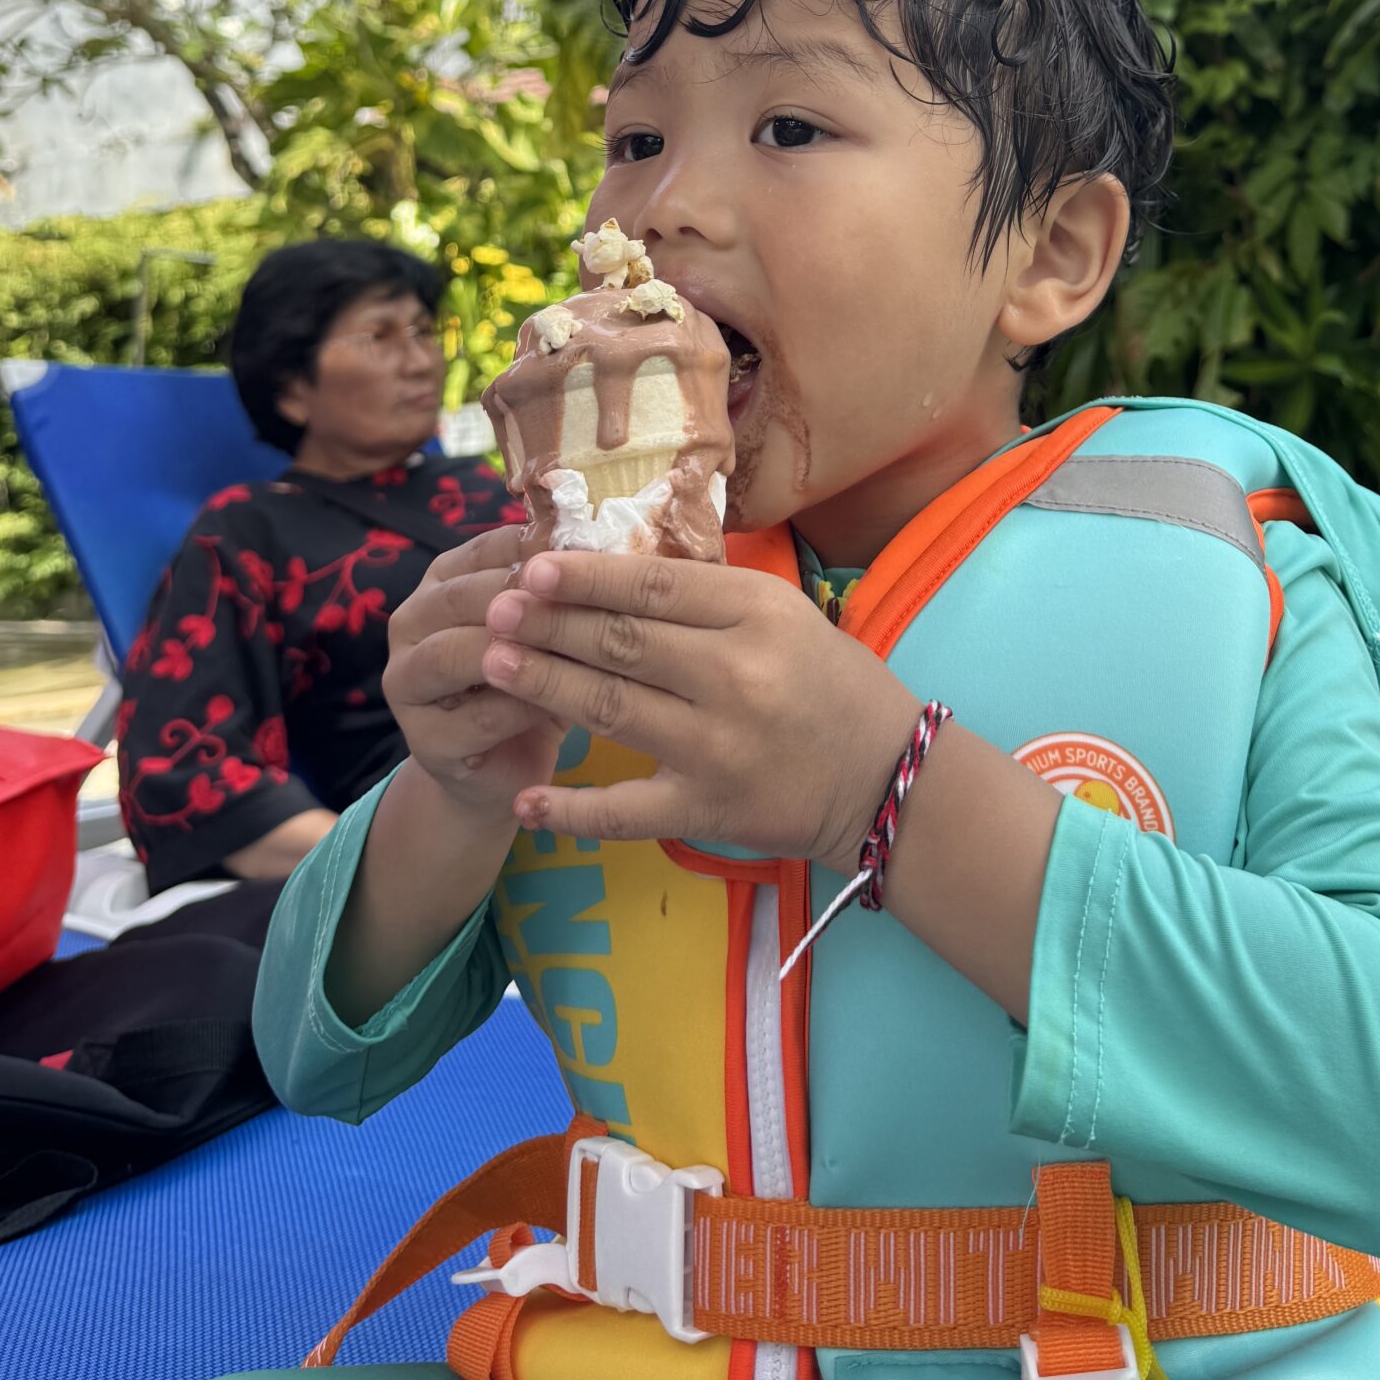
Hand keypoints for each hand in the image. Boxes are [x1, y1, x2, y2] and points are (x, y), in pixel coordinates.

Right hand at [382, 525, 569, 822]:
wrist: (508, 760)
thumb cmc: (539, 673)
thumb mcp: (552, 620)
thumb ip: (561, 583)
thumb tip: (607, 535)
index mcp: (444, 579)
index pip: (487, 548)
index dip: (541, 550)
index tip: (595, 555)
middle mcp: (412, 622)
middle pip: (462, 597)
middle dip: (524, 597)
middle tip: (584, 600)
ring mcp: (407, 683)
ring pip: (453, 655)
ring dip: (516, 651)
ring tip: (574, 651)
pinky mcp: (425, 739)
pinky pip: (475, 718)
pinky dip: (523, 707)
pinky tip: (567, 703)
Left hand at [482, 550, 921, 869]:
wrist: (887, 776)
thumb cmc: (830, 683)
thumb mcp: (783, 615)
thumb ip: (708, 597)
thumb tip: (613, 572)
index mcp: (758, 614)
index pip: (653, 587)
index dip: (585, 577)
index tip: (532, 567)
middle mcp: (735, 677)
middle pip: (620, 643)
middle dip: (547, 624)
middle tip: (493, 609)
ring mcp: (717, 748)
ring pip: (608, 709)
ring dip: (543, 685)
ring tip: (492, 664)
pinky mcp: (706, 810)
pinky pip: (624, 812)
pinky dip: (570, 808)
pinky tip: (525, 797)